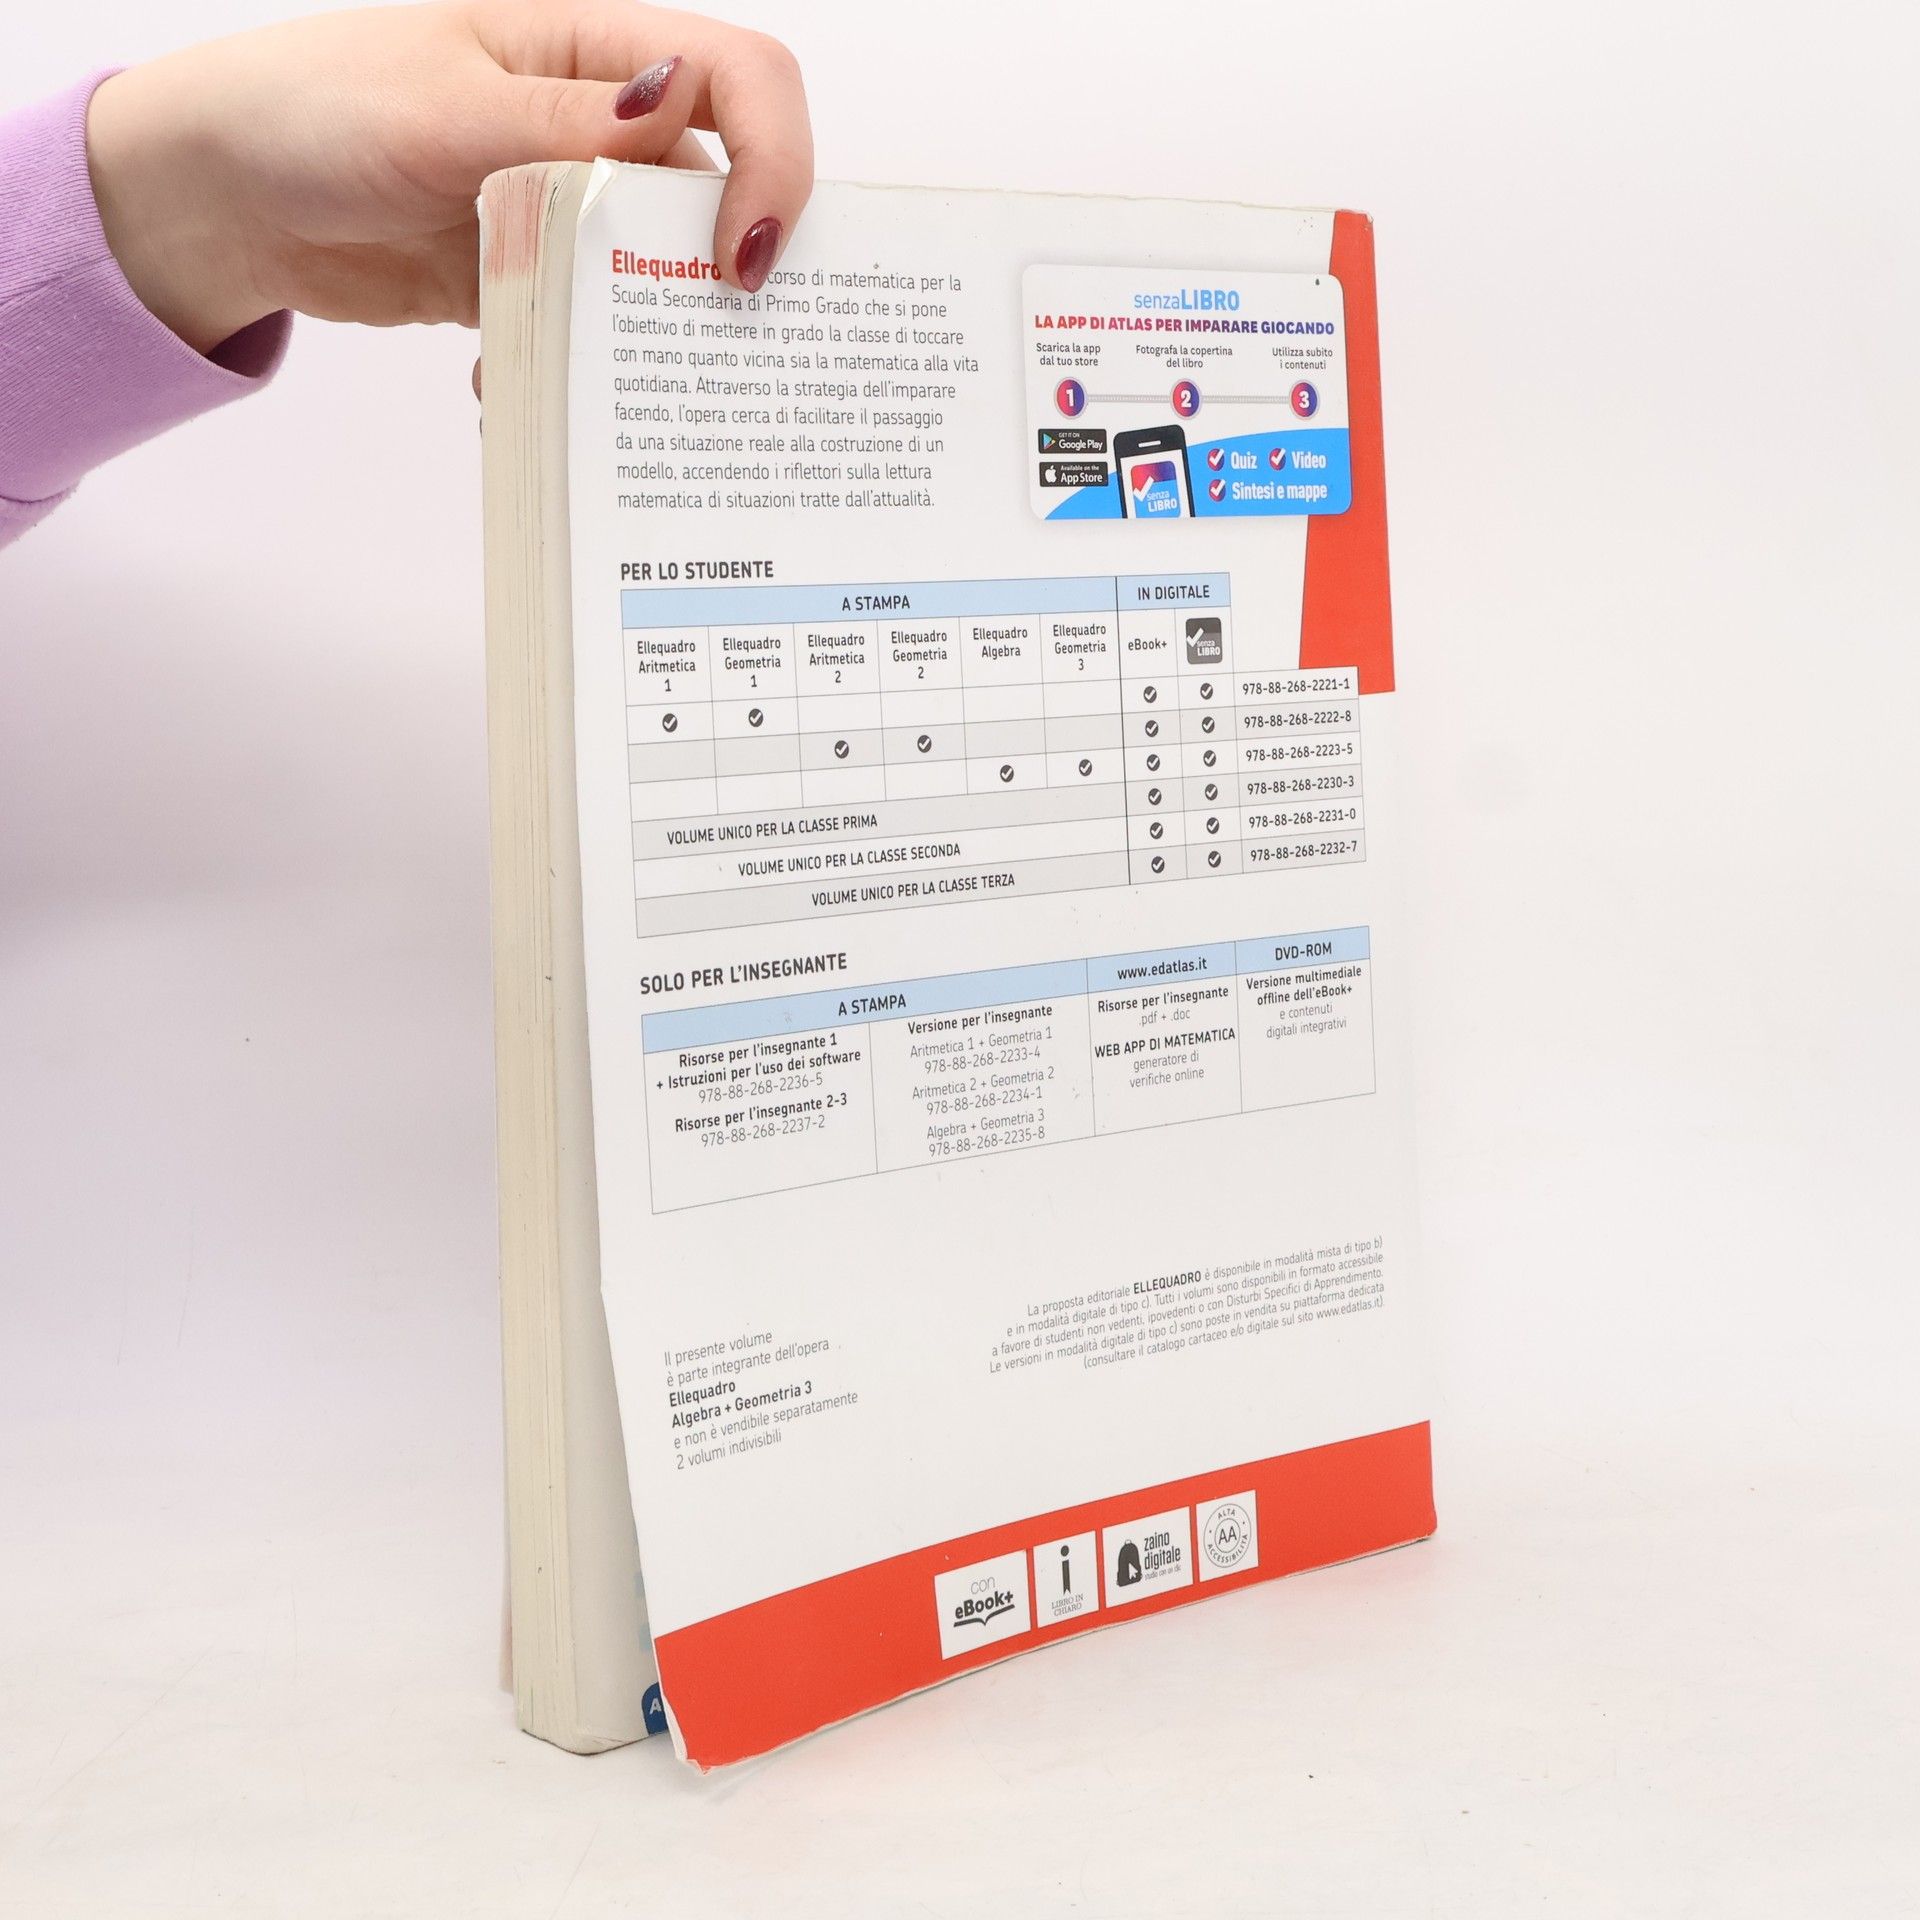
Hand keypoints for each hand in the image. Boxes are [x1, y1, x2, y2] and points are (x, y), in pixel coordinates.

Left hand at [85, 1, 812, 355]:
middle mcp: (598, 129)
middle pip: (717, 192)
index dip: (774, 161)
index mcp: (592, 54)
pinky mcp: (532, 280)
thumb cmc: (312, 111)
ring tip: (610, 393)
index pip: (739, 79)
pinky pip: (588, 334)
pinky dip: (570, 374)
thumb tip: (677, 102)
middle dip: (724, 272)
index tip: (744, 259)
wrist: (224, 196)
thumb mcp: (440, 109)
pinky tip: (514, 388)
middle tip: (704, 352)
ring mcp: (567, 209)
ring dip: (646, 341)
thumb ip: (561, 121)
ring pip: (659, 277)